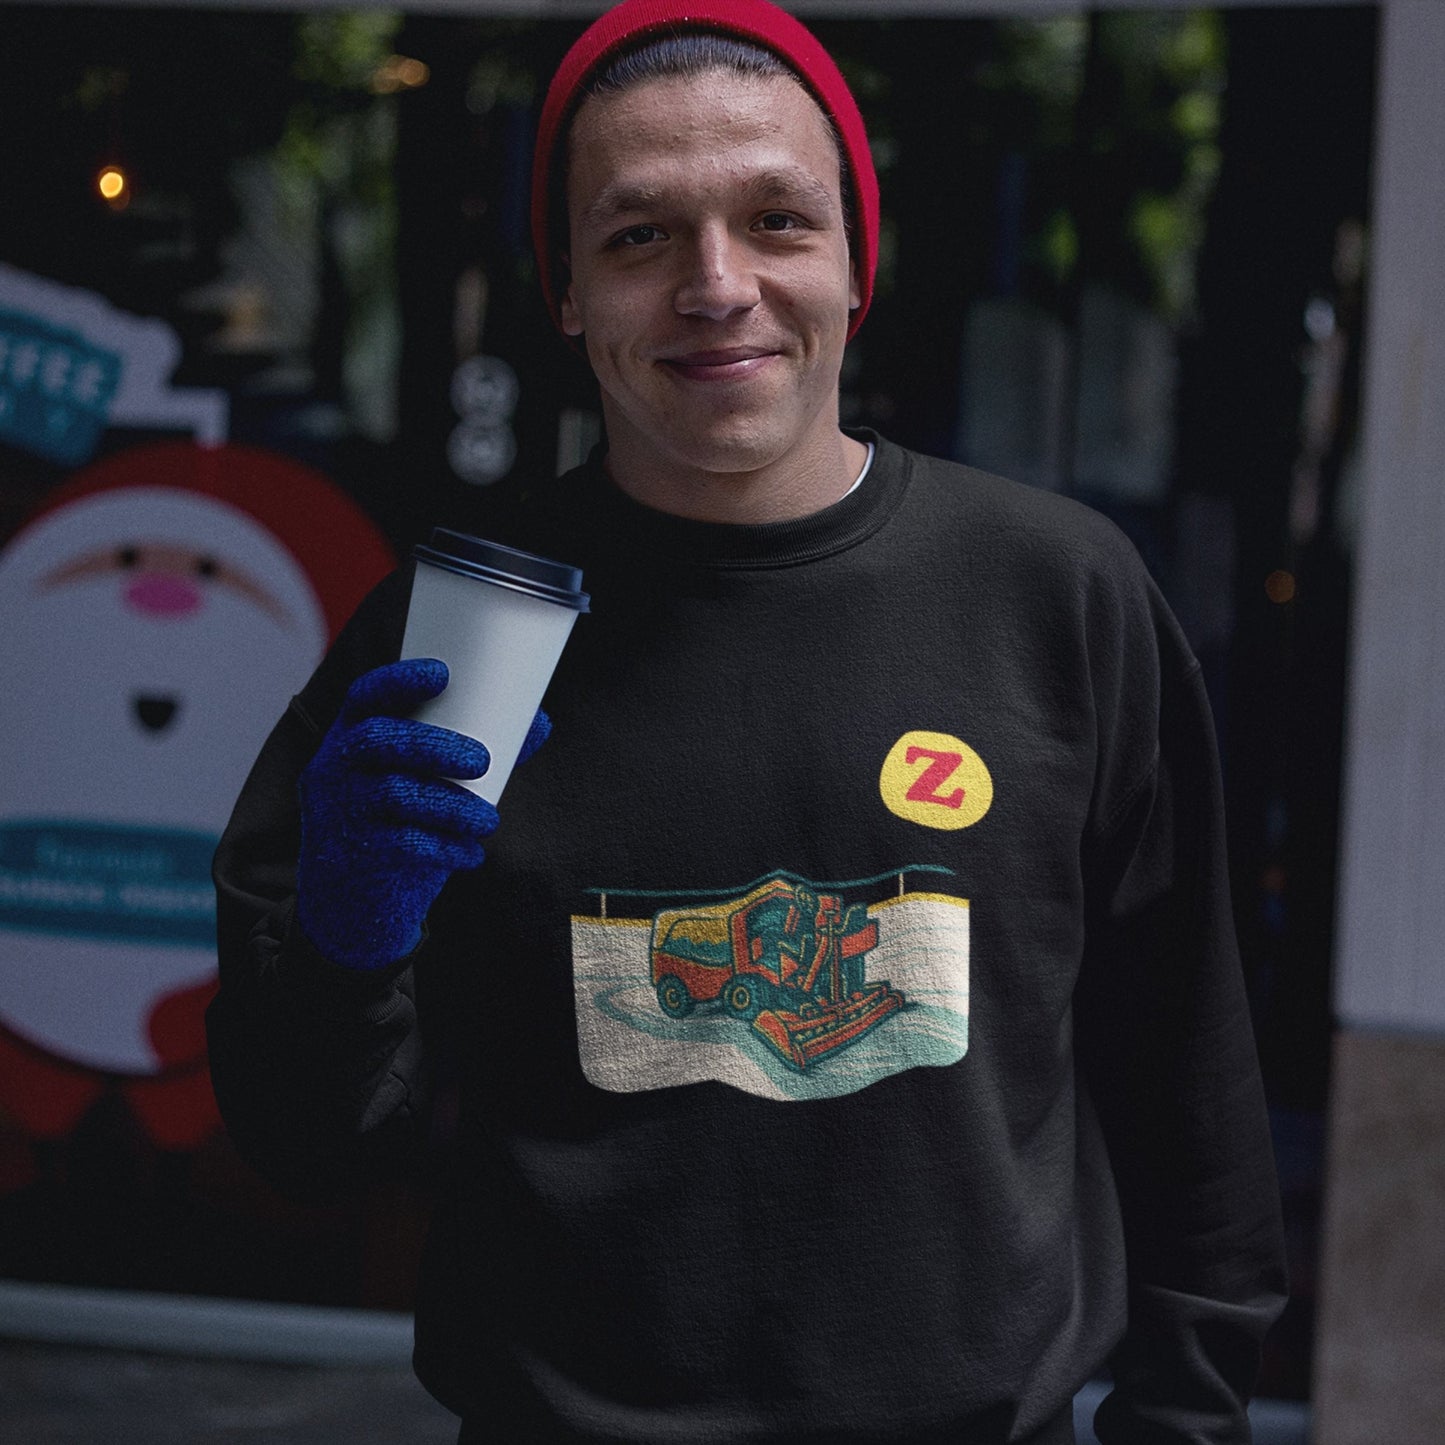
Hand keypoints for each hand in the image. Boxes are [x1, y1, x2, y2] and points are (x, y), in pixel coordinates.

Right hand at [295, 657, 548, 969]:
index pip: (366, 696)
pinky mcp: (351, 853)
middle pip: (378, 739)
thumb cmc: (397, 823)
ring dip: (451, 805)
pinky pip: (400, 845)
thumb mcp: (422, 784)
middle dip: (434, 745)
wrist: (351, 903)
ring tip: (488, 820)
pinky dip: (444, 848)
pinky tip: (470, 854)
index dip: (399, 681)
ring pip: (394, 794)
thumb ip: (475, 755)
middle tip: (484, 761)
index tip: (443, 674)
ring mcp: (339, 810)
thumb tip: (540, 722)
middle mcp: (336, 767)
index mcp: (352, 736)